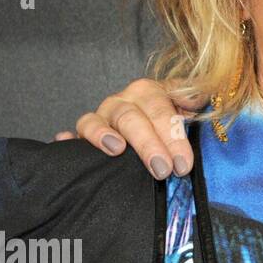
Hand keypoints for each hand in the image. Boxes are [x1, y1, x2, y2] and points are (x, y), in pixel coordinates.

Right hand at [54, 80, 208, 178]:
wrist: (154, 124)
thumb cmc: (174, 122)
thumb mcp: (190, 109)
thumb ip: (195, 100)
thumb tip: (197, 99)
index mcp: (150, 91)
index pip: (161, 111)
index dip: (173, 137)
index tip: (183, 164)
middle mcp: (124, 100)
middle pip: (131, 118)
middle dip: (148, 145)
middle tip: (162, 171)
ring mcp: (102, 115)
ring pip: (97, 121)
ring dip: (104, 135)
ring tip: (116, 150)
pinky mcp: (84, 132)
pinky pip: (73, 132)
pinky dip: (67, 138)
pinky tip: (64, 142)